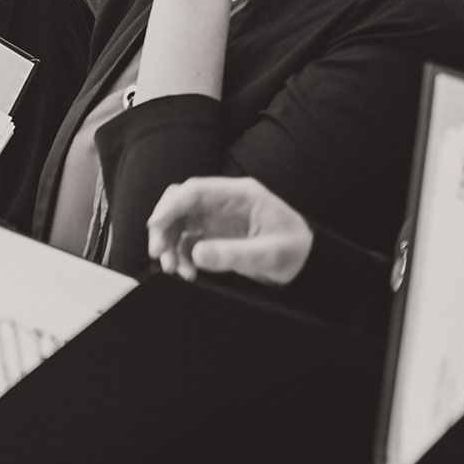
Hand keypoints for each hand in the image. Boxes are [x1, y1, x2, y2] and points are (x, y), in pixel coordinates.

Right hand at [145, 176, 312, 285]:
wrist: (307, 261)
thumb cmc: (295, 250)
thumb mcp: (270, 254)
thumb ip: (234, 254)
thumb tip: (196, 254)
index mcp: (240, 194)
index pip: (195, 190)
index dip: (171, 206)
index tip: (155, 226)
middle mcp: (224, 201)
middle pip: (180, 202)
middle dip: (164, 225)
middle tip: (158, 252)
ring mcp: (217, 217)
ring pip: (178, 221)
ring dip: (169, 243)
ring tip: (173, 269)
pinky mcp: (214, 233)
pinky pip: (186, 239)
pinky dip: (180, 254)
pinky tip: (187, 272)